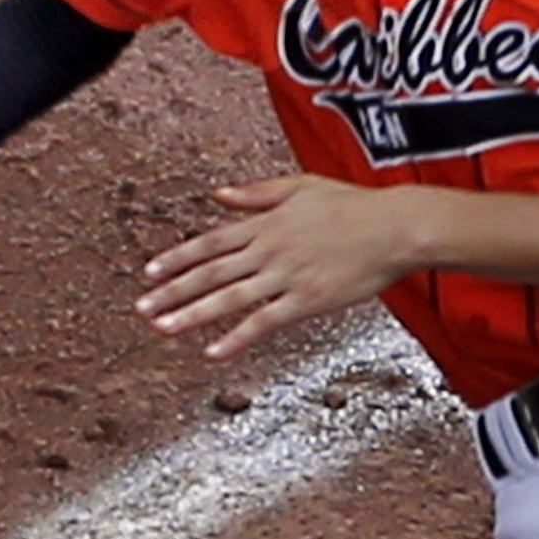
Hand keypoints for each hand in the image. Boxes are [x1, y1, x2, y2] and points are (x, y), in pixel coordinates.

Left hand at [137, 173, 440, 359]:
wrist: (395, 228)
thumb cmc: (354, 206)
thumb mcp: (302, 186)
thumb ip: (258, 193)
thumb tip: (219, 194)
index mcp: (265, 223)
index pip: (210, 242)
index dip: (177, 258)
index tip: (150, 272)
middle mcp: (268, 249)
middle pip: (211, 272)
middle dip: (173, 290)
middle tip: (143, 307)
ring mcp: (286, 276)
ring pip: (229, 298)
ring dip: (193, 314)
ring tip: (163, 328)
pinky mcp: (307, 300)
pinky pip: (264, 322)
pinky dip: (237, 337)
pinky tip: (213, 351)